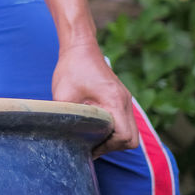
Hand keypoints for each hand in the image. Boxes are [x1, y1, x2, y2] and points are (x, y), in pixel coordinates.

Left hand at [51, 40, 138, 155]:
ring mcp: (125, 100)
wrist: (80, 47)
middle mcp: (125, 101)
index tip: (90, 146)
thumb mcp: (63, 95)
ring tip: (92, 138)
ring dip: (113, 139)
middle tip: (92, 146)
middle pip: (131, 138)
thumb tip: (62, 138)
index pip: (124, 136)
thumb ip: (66, 118)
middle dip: (112, 146)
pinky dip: (114, 130)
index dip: (108, 146)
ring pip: (130, 132)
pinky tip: (96, 128)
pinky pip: (125, 122)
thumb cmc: (71, 68)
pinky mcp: (121, 98)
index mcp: (115, 100)